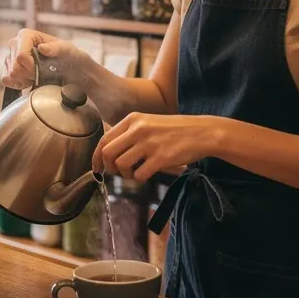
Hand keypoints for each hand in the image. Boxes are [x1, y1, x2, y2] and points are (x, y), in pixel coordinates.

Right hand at [0, 29, 83, 90]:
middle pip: (14, 67)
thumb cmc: (67, 55)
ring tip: (36, 76)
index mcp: (25, 35)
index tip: (43, 70)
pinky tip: (29, 81)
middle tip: (42, 74)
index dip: (32, 67)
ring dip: (25, 80)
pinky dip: (18, 84)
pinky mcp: (7, 69)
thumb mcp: (68, 50)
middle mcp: (14, 44)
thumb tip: (42, 48)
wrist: (68, 67)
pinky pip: (5, 80)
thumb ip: (57, 48)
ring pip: (10, 75)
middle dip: (29, 75)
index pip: (20, 56)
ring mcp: (9, 57)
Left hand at [93, 113, 216, 181]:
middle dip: (109, 167)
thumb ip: (128, 133)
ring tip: (137, 171)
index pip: (104, 139)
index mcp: (133, 119)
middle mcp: (138, 129)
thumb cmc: (174, 130)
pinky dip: (141, 178)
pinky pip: (139, 174)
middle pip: (108, 153)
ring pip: (121, 165)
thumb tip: (106, 151)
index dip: (96, 157)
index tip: (97, 168)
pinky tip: (149, 172)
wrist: (202, 132)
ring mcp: (149, 143)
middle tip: (118, 172)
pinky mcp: (161, 157)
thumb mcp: (148, 122)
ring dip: (126, 174)